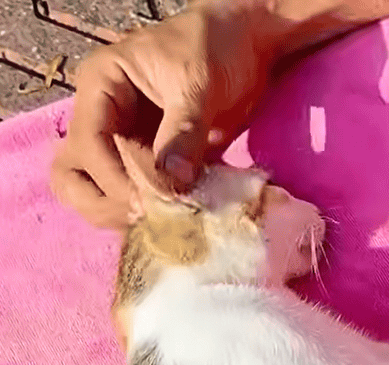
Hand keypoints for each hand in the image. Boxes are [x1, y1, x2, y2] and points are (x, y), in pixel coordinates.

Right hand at [50, 0, 276, 228]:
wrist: (245, 49)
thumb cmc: (214, 48)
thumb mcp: (198, 83)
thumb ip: (184, 132)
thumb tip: (172, 180)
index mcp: (102, 86)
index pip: (88, 143)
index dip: (114, 179)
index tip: (149, 201)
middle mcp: (103, 119)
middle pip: (73, 174)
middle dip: (104, 202)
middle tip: (145, 217)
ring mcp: (123, 146)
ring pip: (95, 192)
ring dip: (120, 215)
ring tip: (160, 222)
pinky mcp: (149, 167)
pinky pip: (135, 199)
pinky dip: (151, 215)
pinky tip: (178, 220)